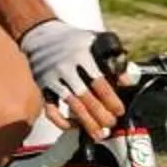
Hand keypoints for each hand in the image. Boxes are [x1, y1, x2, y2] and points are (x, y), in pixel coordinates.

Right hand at [19, 19, 119, 134]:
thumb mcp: (96, 40)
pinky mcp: (42, 86)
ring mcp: (52, 77)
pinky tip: (73, 126)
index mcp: (81, 54)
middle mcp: (65, 66)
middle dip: (101, 114)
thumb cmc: (73, 39)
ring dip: (87, 122)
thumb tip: (127, 81)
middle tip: (111, 124)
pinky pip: (51, 109)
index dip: (111, 99)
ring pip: (71, 105)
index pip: (99, 82)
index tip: (119, 111)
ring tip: (99, 134)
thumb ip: (113, 58)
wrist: (40, 32)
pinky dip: (61, 121)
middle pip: (85, 96)